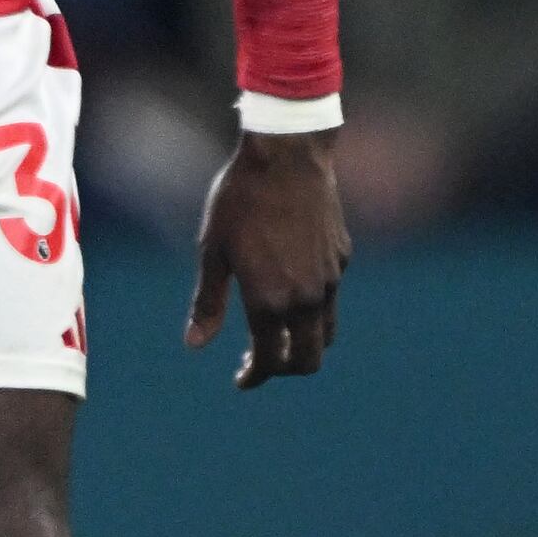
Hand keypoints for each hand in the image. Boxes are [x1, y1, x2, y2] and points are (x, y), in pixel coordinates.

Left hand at [185, 129, 348, 388]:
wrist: (288, 156)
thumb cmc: (240, 200)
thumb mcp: (213, 250)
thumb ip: (208, 303)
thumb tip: (195, 345)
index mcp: (269, 300)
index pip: (268, 360)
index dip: (255, 376)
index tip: (242, 380)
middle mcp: (306, 297)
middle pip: (308, 360)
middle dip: (285, 370)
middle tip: (261, 363)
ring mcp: (330, 279)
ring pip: (326, 333)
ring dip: (304, 345)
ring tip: (277, 334)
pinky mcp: (342, 258)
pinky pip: (332, 299)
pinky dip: (314, 310)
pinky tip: (291, 291)